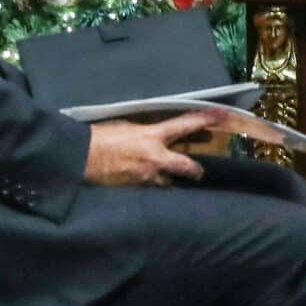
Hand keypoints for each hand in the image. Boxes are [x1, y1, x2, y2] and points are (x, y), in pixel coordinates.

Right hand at [84, 115, 213, 186]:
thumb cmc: (100, 137)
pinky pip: (150, 188)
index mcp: (152, 136)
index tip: (225, 116)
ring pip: (167, 181)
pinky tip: (143, 182)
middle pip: (187, 166)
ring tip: (161, 177)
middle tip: (198, 171)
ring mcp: (147, 176)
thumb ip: (145, 131)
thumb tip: (154, 134)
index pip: (186, 125)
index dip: (207, 120)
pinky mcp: (136, 189)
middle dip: (194, 169)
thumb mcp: (127, 126)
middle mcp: (155, 158)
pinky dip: (149, 185)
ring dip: (167, 178)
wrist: (80, 158)